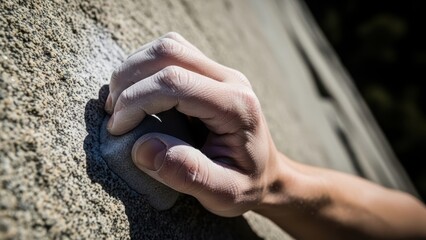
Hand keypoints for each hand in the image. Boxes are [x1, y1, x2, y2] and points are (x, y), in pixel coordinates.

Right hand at [105, 32, 280, 216]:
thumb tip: (142, 148)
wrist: (266, 172)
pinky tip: (136, 93)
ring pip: (168, 46)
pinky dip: (145, 68)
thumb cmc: (246, 183)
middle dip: (130, 80)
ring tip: (119, 103)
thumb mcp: (224, 193)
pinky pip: (172, 54)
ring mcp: (221, 73)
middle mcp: (231, 79)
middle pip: (170, 53)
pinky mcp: (209, 74)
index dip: (137, 100)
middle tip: (114, 115)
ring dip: (134, 69)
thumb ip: (188, 174)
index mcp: (236, 106)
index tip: (117, 129)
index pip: (176, 83)